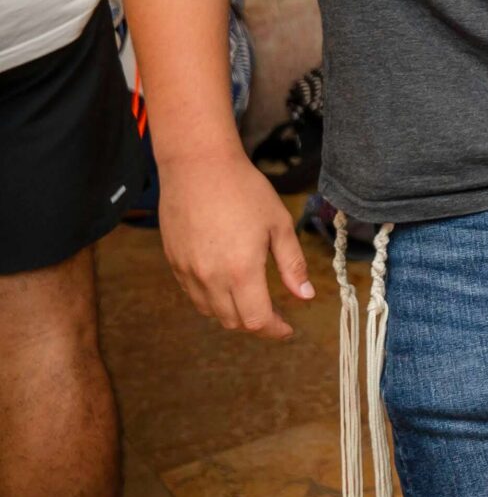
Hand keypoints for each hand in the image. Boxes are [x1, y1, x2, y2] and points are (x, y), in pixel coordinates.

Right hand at [159, 151, 313, 339]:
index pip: (256, 320)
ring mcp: (187, 272)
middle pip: (232, 321)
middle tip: (275, 313)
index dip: (274, 330)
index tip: (288, 329)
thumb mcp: (279, 225)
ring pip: (210, 311)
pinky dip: (212, 300)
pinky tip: (227, 284)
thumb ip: (292, 265)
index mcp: (241, 271)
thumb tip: (305, 296)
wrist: (197, 167)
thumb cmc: (244, 191)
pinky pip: (193, 295)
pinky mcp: (173, 263)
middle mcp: (210, 278)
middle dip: (256, 323)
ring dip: (233, 313)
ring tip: (253, 300)